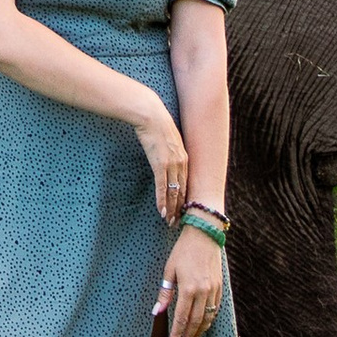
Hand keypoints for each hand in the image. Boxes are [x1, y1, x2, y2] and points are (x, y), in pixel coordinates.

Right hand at [132, 100, 188, 224]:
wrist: (150, 114)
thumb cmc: (156, 124)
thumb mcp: (168, 138)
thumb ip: (170, 150)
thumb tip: (166, 156)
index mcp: (184, 157)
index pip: (187, 183)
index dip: (185, 199)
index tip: (183, 210)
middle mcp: (181, 162)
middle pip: (183, 191)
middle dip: (180, 208)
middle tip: (177, 222)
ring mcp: (171, 164)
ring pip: (174, 192)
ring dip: (171, 209)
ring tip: (169, 221)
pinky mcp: (160, 164)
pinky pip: (162, 187)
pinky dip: (162, 201)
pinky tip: (161, 211)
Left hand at [163, 223, 224, 336]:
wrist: (204, 235)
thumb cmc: (183, 251)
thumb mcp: (169, 271)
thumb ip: (165, 294)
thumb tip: (156, 312)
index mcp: (188, 289)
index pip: (182, 318)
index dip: (178, 333)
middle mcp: (203, 292)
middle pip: (196, 322)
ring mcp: (213, 291)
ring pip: (207, 318)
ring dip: (199, 332)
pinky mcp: (219, 288)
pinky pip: (215, 309)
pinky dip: (208, 320)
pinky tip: (201, 326)